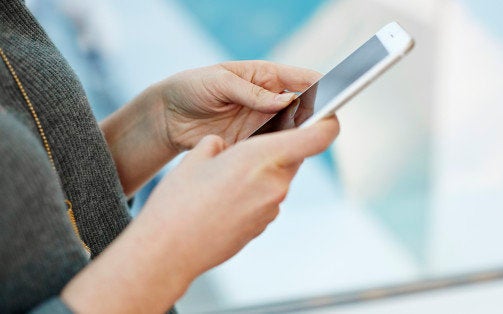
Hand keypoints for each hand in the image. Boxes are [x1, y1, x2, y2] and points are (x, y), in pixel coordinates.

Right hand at [142, 116, 339, 273]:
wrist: (169, 250)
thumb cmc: (179, 202)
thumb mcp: (198, 156)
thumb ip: (220, 144)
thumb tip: (226, 147)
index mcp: (263, 157)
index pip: (317, 137)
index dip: (328, 121)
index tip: (330, 113)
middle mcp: (275, 183)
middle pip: (293, 156)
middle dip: (276, 148)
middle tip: (248, 146)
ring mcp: (271, 208)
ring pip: (277, 178)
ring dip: (261, 172)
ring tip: (224, 178)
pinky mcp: (262, 225)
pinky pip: (266, 198)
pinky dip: (253, 192)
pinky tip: (224, 198)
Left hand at [155, 60, 320, 150]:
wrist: (167, 118)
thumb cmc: (192, 88)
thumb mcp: (220, 82)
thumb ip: (251, 93)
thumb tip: (285, 101)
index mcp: (266, 77)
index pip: (304, 79)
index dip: (322, 87)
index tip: (332, 97)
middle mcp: (271, 101)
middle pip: (305, 109)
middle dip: (315, 117)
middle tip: (320, 127)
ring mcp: (263, 124)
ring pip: (293, 133)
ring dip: (299, 138)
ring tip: (302, 143)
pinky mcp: (253, 145)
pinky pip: (274, 150)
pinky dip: (281, 154)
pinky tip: (282, 158)